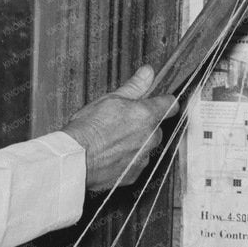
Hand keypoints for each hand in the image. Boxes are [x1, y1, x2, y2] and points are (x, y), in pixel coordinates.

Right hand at [61, 66, 177, 190]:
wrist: (77, 158)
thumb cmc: (90, 127)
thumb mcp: (110, 99)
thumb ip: (134, 87)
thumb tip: (148, 72)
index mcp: (147, 115)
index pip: (170, 105)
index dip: (164, 101)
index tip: (159, 101)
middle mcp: (151, 137)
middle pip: (157, 127)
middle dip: (145, 124)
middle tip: (123, 121)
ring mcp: (144, 157)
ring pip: (147, 146)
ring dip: (137, 142)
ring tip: (113, 139)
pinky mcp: (135, 174)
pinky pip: (137, 163)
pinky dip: (128, 158)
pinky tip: (110, 154)